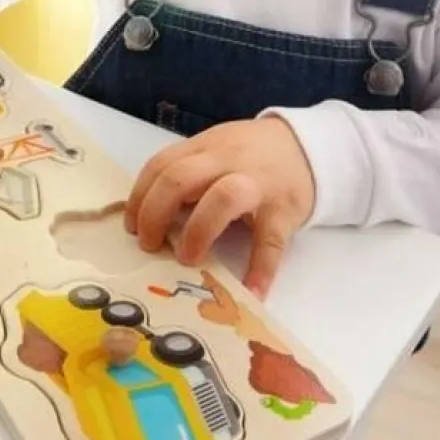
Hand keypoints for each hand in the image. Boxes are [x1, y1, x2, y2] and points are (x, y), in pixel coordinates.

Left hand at [124, 118, 315, 297]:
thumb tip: (149, 216)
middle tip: (150, 245)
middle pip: (180, 178)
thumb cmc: (251, 157)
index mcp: (205, 148)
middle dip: (156, 214)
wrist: (308, 147)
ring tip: (186, 259)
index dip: (139, 197)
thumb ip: (187, 174)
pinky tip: (251, 292)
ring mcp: (258, 183)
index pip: (161, 166)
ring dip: (198, 231)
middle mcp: (226, 160)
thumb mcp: (216, 152)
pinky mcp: (284, 209)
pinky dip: (260, 270)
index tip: (131, 226)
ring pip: (223, 197)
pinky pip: (270, 240)